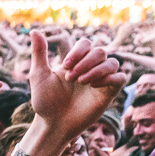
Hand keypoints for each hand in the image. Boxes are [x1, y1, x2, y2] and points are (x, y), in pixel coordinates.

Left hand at [25, 31, 127, 155]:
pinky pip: (120, 77)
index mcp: (75, 62)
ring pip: (112, 62)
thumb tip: (34, 31)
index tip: (65, 65)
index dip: (78, 50)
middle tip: (71, 78)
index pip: (86, 43)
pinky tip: (94, 86)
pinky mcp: (108, 93)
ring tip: (82, 82)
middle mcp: (90, 69)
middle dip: (86, 62)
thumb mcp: (39, 75)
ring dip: (97, 69)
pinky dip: (109, 78)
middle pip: (100, 51)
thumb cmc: (44, 102)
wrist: (52, 124)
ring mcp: (101, 80)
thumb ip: (39, 53)